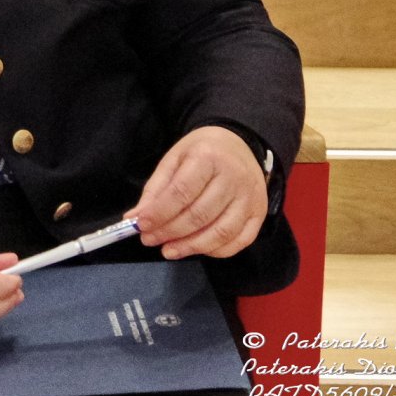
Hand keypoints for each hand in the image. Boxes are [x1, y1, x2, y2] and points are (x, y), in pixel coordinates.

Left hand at [128, 125, 268, 260]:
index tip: (141, 226)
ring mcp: (251, 197)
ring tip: (169, 250)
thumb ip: (155, 189)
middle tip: (150, 240)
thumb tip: (135, 218)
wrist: (237, 144)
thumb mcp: (173, 160)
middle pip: (200, 215)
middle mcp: (234, 178)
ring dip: (192, 246)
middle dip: (171, 232)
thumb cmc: (201, 152)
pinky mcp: (260, 213)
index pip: (182, 192)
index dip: (160, 212)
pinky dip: (217, 251)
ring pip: (221, 232)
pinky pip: (240, 240)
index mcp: (208, 158)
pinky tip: (196, 249)